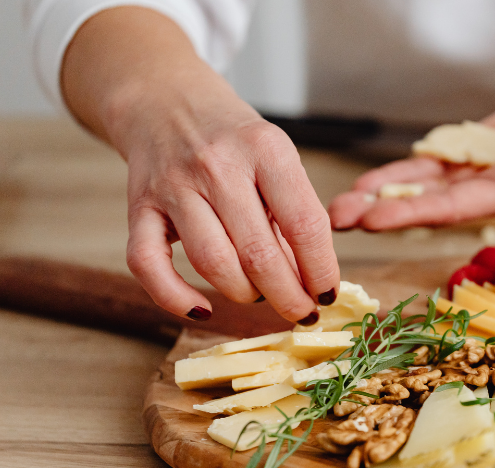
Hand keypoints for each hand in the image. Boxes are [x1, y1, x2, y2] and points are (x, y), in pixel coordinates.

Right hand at [120, 81, 339, 324]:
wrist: (166, 100)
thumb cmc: (234, 140)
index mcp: (266, 149)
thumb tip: (312, 282)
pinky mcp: (139, 206)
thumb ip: (293, 213)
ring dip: (243, 295)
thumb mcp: (276, 159)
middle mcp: (218, 165)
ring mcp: (174, 186)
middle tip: (301, 311)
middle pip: (259, 254)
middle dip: (288, 296)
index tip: (328, 294)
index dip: (321, 270)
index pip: (305, 225)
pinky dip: (174, 297)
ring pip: (213, 263)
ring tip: (260, 296)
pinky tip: (202, 309)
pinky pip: (149, 264)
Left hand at [328, 67, 494, 230]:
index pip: (460, 207)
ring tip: (339, 208)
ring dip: (382, 201)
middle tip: (337, 219)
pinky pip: (427, 173)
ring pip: (422, 193)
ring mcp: (478, 180)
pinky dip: (397, 178)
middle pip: (431, 208)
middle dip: (385, 214)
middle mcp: (492, 193)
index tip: (376, 220)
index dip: (417, 213)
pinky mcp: (470, 163)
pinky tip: (366, 185)